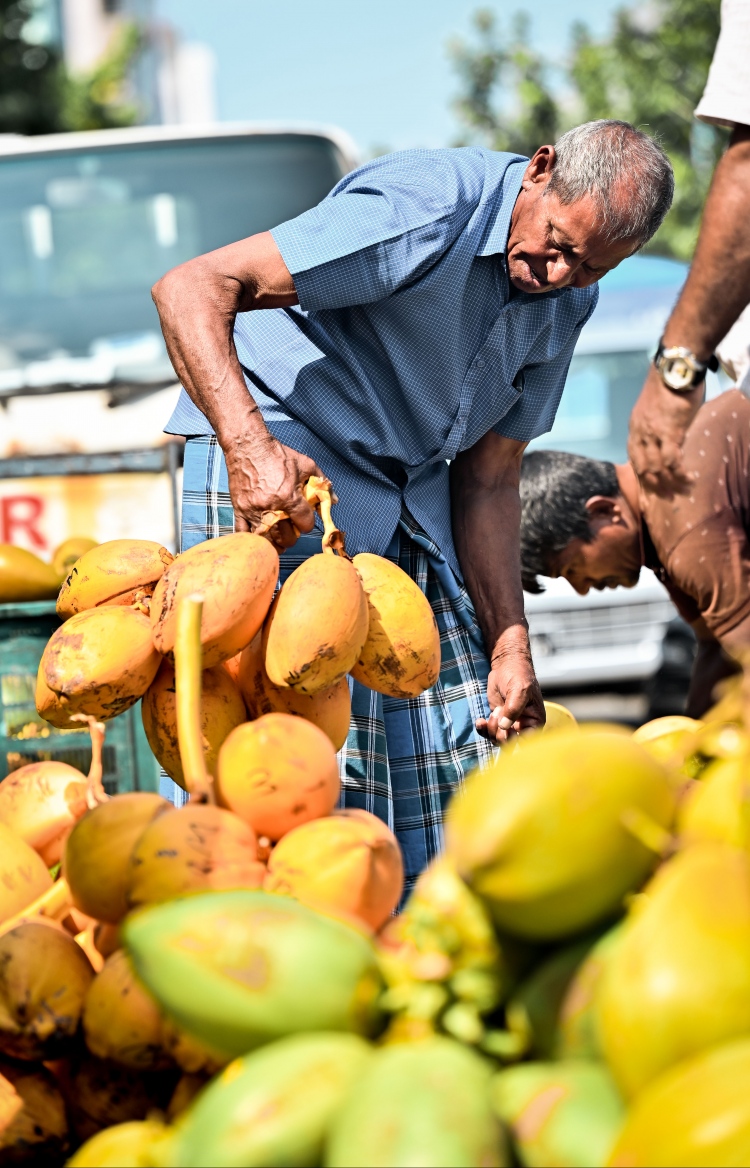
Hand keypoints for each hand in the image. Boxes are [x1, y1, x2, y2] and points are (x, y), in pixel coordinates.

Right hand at [222, 430, 324, 550]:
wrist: (248, 445)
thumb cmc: (276, 454)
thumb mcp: (306, 465)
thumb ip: (321, 484)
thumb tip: (334, 500)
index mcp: (289, 496)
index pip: (304, 523)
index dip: (307, 523)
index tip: (305, 520)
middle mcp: (271, 507)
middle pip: (286, 537)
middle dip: (293, 536)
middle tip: (292, 530)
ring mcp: (253, 510)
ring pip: (267, 539)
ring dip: (276, 542)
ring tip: (280, 540)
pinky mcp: (239, 509)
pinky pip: (244, 533)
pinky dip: (254, 539)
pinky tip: (262, 538)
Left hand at [476, 630, 544, 743]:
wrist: (506, 665)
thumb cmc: (518, 675)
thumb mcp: (519, 689)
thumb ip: (513, 708)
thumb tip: (505, 727)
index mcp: (535, 722)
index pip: (527, 742)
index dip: (514, 738)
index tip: (507, 726)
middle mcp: (523, 726)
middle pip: (510, 744)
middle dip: (500, 732)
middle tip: (498, 712)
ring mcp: (509, 724)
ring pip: (497, 740)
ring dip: (491, 729)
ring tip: (494, 711)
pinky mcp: (497, 720)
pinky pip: (488, 733)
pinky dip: (482, 729)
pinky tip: (480, 721)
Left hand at [628, 365, 702, 494]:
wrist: (675, 367)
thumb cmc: (672, 382)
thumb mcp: (659, 408)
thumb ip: (661, 425)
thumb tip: (673, 439)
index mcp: (635, 426)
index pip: (633, 456)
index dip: (642, 473)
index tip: (650, 485)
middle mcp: (639, 432)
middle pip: (642, 467)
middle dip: (653, 485)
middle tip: (666, 496)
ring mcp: (652, 434)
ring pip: (657, 468)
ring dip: (669, 483)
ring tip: (681, 490)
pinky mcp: (669, 433)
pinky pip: (672, 461)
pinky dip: (679, 474)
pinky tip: (688, 479)